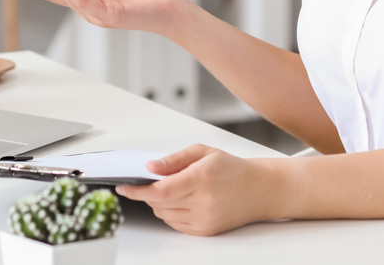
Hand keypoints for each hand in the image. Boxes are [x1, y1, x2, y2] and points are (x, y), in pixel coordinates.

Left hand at [116, 145, 277, 235]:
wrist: (259, 189)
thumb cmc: (230, 168)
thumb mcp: (202, 152)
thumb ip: (173, 159)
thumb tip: (150, 167)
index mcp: (201, 178)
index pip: (160, 190)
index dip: (138, 190)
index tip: (123, 187)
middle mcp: (203, 202)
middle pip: (159, 203)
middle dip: (147, 193)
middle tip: (146, 182)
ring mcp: (204, 219)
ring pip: (164, 214)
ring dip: (158, 203)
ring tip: (171, 189)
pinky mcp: (206, 231)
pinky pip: (175, 224)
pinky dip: (170, 213)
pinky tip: (180, 201)